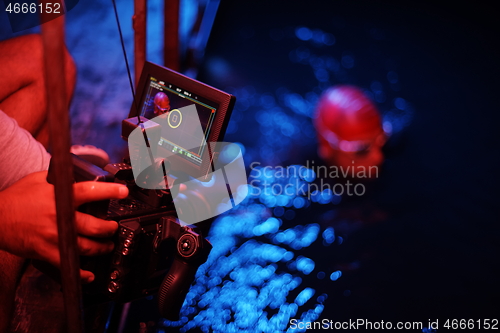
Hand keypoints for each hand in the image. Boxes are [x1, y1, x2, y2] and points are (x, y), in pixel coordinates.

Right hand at [0, 171, 127, 282]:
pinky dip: (81, 273)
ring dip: (102, 247)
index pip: (90, 191)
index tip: (123, 192)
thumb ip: (62, 179)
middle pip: (95, 226)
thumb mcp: (39, 179)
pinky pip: (69, 265)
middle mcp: (59, 217)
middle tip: (113, 227)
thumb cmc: (17, 197)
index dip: (110, 192)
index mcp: (59, 196)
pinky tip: (90, 274)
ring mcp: (53, 237)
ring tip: (107, 245)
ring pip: (88, 247)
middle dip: (110, 228)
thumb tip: (82, 175)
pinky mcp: (46, 252)